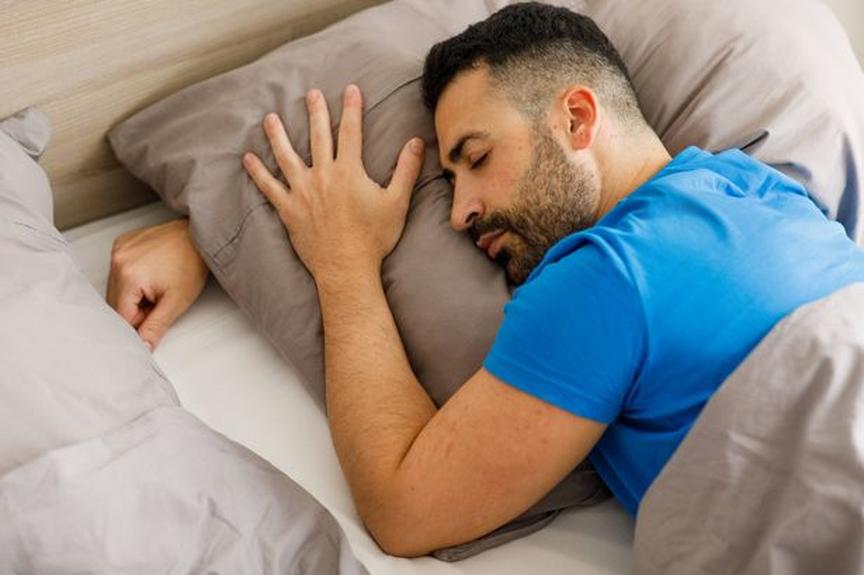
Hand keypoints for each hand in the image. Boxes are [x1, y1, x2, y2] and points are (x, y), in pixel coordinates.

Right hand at [107, 218, 208, 350]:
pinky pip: (120, 271)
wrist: (199, 237)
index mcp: (127, 276)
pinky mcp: (122, 244)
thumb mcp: (176, 302)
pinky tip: (152, 271)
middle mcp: (117, 260)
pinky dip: (132, 278)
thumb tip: (142, 347)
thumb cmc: (192, 263)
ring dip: (134, 294)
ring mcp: (118, 249)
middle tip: (160, 297)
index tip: (156, 314)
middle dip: (137, 308)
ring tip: (158, 282)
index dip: (140, 321)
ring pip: (117, 288)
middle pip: (117, 302)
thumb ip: (154, 327)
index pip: (121, 316)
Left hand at [241, 85, 424, 280]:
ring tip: (270, 118)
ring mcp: (303, 192)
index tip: (351, 89)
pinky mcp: (289, 210)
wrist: (347, 268)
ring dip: (278, 135)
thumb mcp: (397, 203)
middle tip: (311, 94)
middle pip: (318, 137)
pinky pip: (269, 187)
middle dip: (315, 113)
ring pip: (286, 156)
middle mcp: (323, 176)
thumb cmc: (374, 238)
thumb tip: (416, 142)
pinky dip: (257, 173)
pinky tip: (248, 159)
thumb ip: (406, 170)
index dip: (352, 108)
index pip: (352, 132)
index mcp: (349, 172)